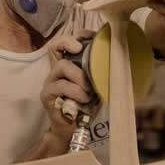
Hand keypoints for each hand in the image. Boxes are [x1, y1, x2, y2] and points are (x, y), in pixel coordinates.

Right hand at [39, 32, 94, 146]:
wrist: (72, 129)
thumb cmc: (85, 105)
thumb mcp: (95, 85)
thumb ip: (99, 72)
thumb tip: (117, 58)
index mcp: (68, 64)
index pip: (66, 41)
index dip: (77, 35)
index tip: (92, 36)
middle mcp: (56, 69)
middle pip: (56, 46)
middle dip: (70, 43)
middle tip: (80, 49)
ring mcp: (50, 81)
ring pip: (61, 66)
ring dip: (79, 76)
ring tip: (89, 89)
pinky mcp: (47, 94)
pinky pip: (60, 86)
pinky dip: (75, 91)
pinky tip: (84, 99)